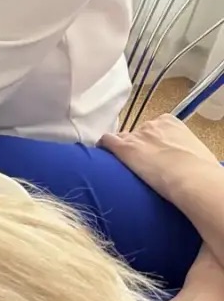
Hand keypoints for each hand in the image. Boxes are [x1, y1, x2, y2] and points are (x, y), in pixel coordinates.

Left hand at [99, 116, 219, 209]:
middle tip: (140, 164)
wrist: (191, 177)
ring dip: (120, 150)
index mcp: (171, 122)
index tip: (152, 153)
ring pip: (120, 139)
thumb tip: (183, 159)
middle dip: (136, 146)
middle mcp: (151, 125)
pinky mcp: (125, 148)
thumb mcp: (194, 152)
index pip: (153, 128)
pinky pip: (106, 141)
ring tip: (120, 166)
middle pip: (136, 133)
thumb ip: (182, 149)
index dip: (150, 142)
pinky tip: (99, 156)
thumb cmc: (200, 169)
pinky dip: (103, 147)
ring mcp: (137, 136)